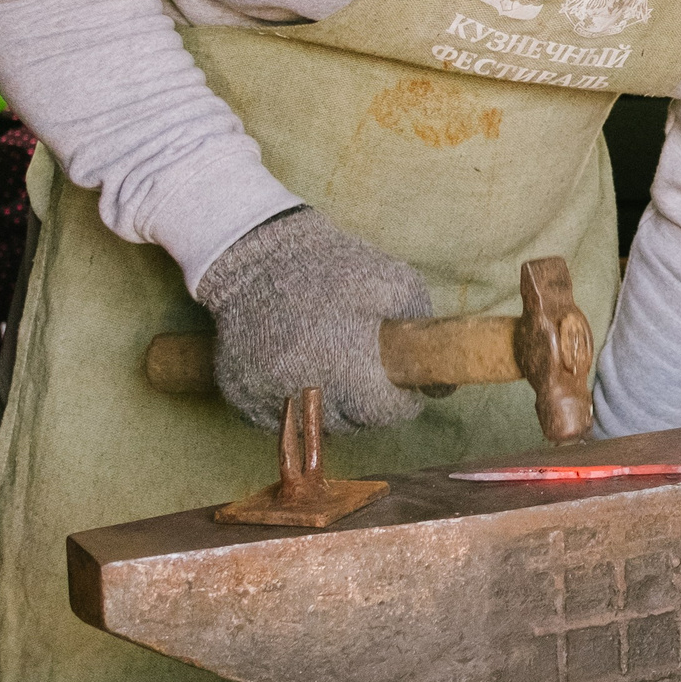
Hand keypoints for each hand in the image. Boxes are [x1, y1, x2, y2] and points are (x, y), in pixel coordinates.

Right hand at [196, 207, 432, 433]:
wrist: (260, 255)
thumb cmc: (336, 267)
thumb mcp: (396, 283)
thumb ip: (424, 332)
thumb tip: (441, 386)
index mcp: (348, 366)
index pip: (382, 413)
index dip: (399, 403)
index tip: (400, 389)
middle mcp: (306, 389)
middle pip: (349, 424)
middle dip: (366, 406)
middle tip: (368, 376)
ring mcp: (268, 395)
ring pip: (312, 426)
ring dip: (330, 409)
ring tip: (335, 373)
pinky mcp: (239, 395)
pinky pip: (275, 420)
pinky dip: (292, 406)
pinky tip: (300, 374)